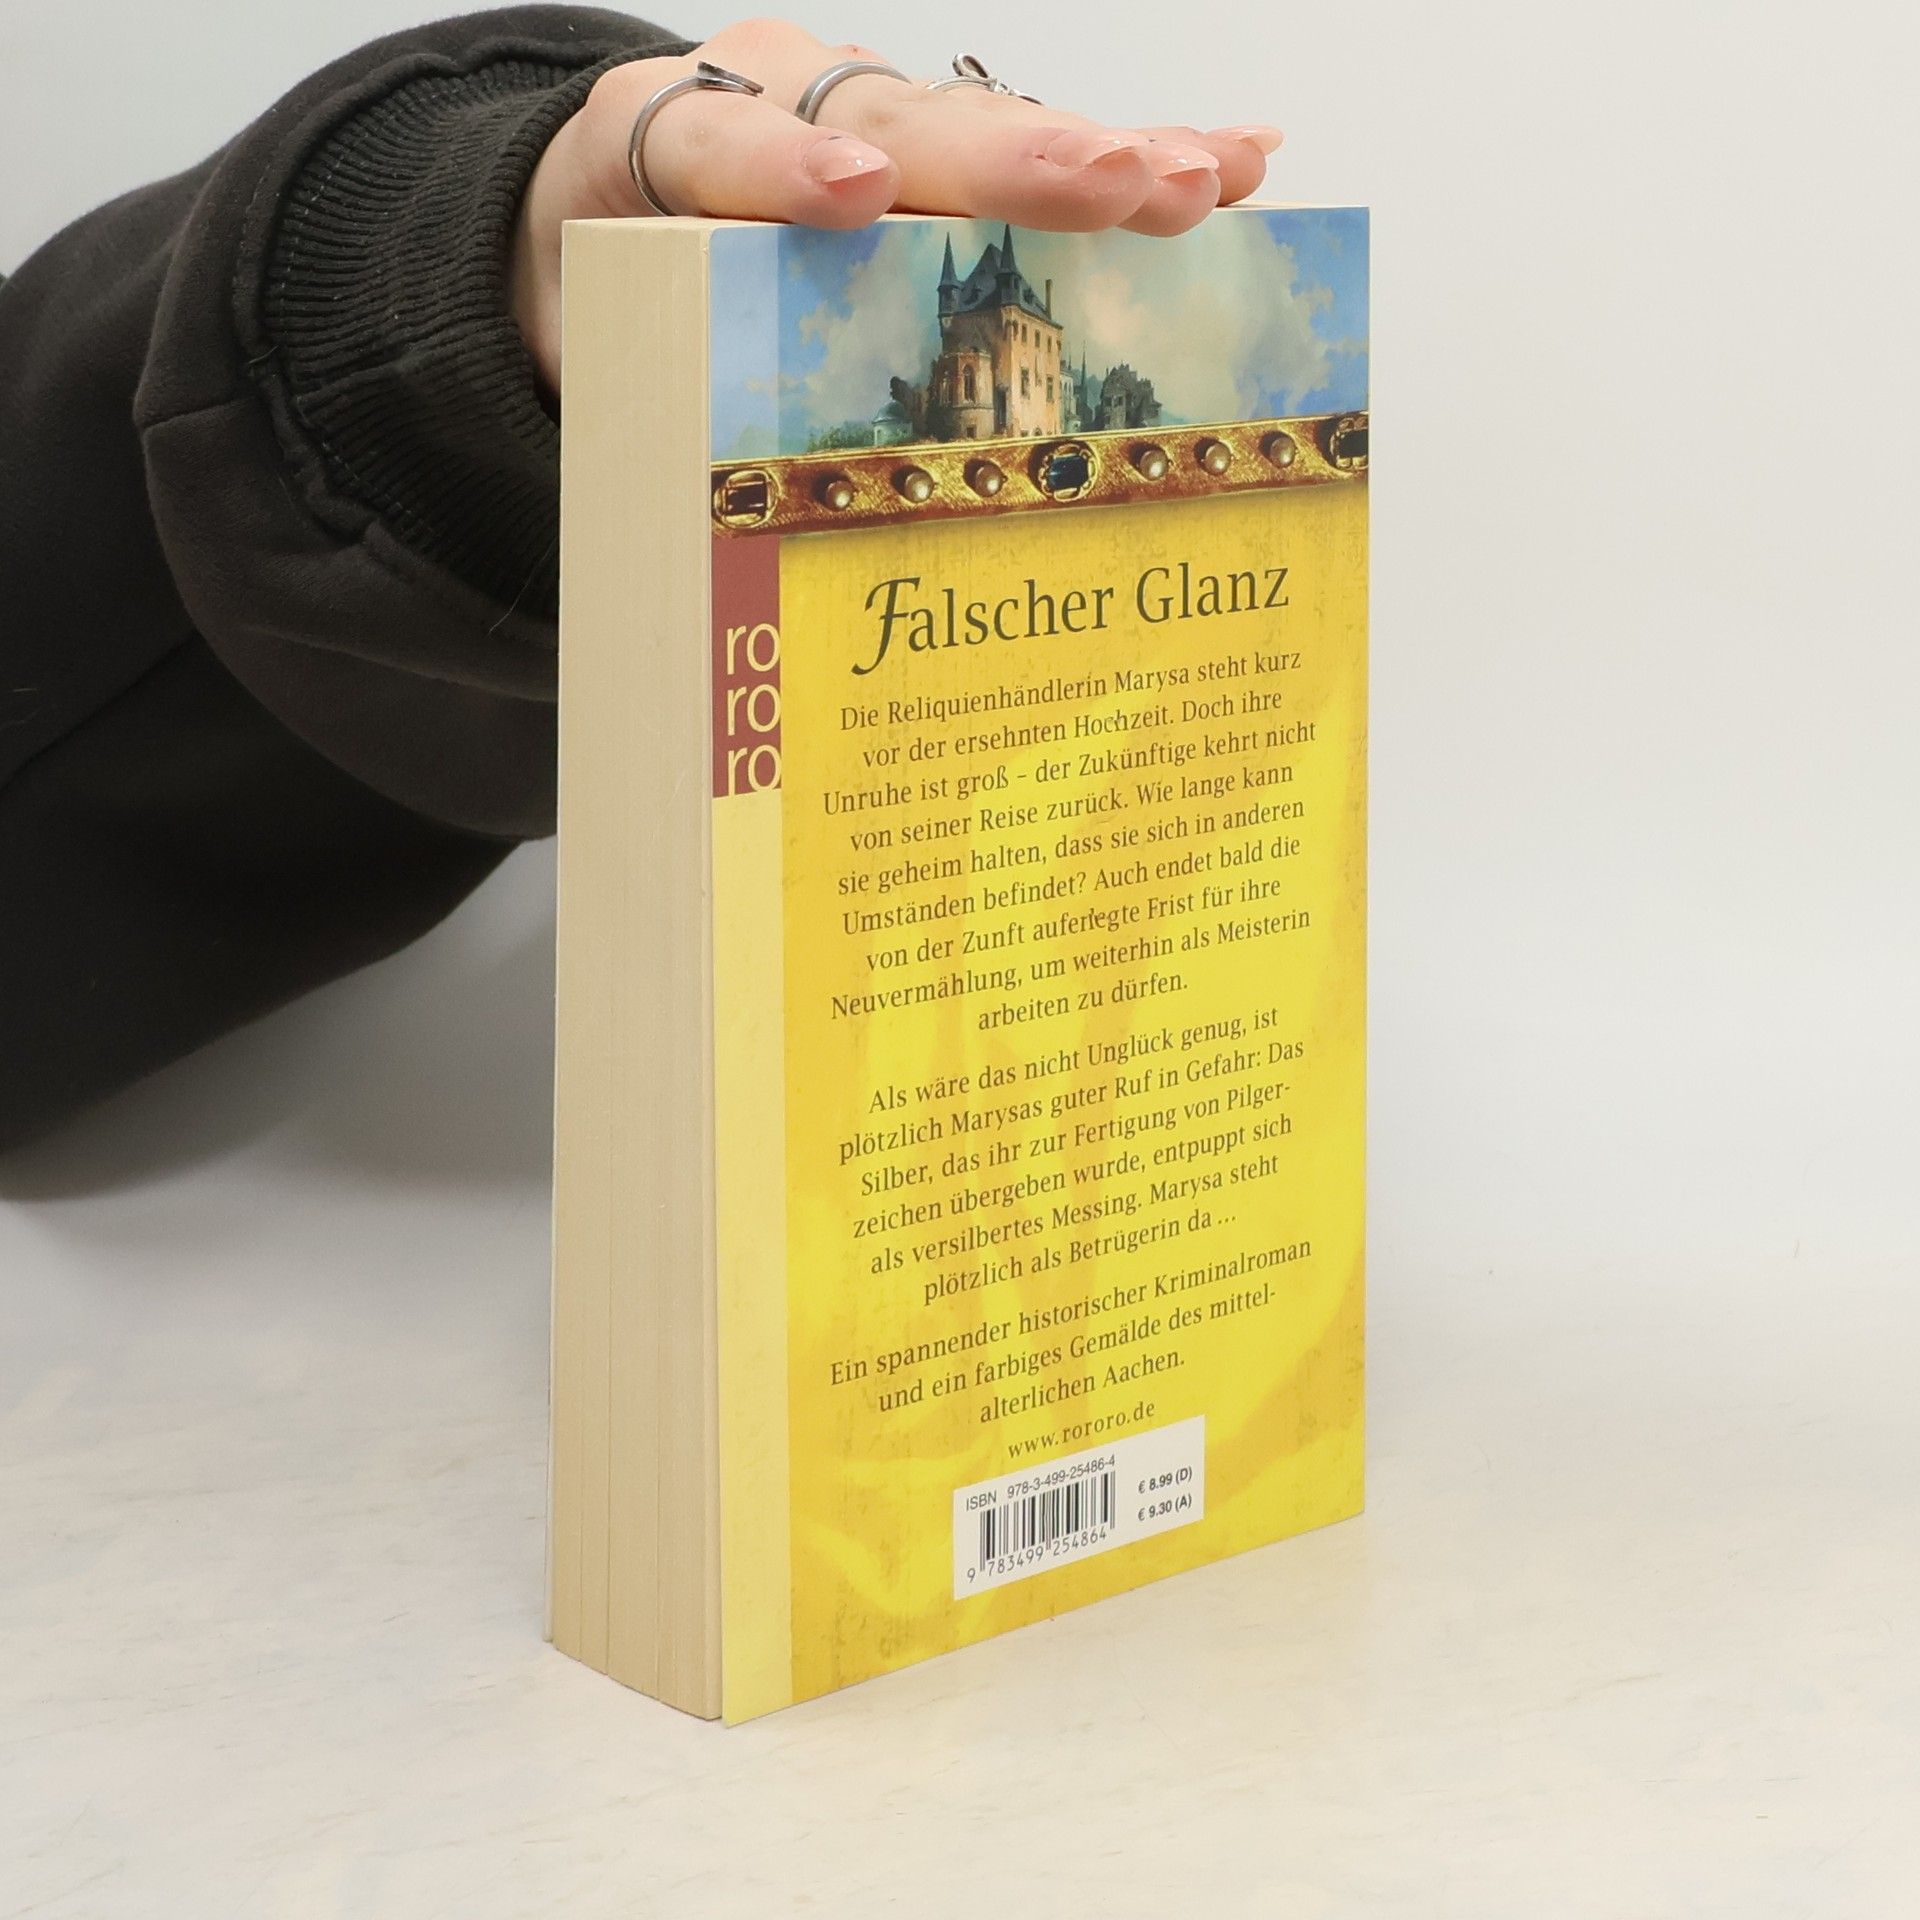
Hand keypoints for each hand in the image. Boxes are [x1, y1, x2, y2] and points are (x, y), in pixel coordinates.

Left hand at [510, 18, 1280, 389]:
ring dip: (1104, 160)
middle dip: (1009, 159)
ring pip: (992, 132)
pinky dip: (1142, 160)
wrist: (595, 210)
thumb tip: (707, 541)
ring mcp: (875, 120)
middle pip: (902, 123)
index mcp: (670, 146)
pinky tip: (1239, 164)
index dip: (785, 170)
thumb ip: (642, 384)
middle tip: (1111, 182)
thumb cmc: (612, 296)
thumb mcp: (599, 343)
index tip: (854, 196)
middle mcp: (790, 105)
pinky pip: (1042, 156)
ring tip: (1198, 183)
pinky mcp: (942, 153)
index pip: (722, 144)